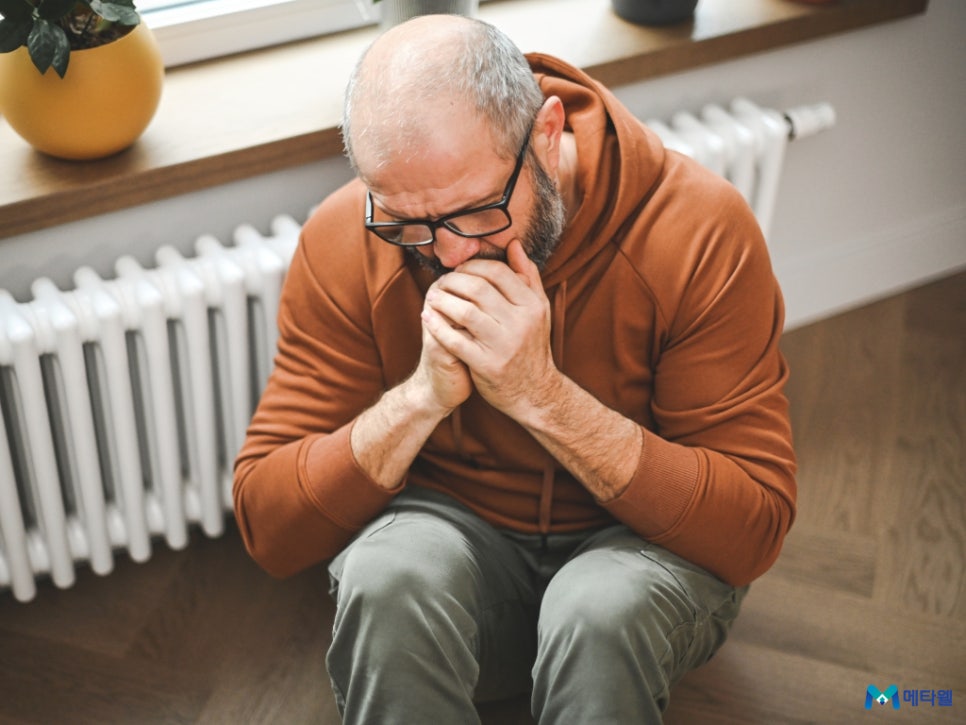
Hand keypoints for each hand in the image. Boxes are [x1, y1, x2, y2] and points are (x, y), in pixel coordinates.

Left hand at [421, 240, 559, 420]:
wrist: (534, 391)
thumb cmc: (531, 345)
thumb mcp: (538, 309)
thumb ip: (527, 275)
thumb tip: (513, 243)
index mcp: (532, 305)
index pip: (497, 272)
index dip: (472, 266)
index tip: (459, 271)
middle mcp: (520, 323)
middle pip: (478, 288)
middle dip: (452, 281)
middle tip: (441, 282)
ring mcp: (503, 345)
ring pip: (464, 311)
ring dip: (442, 300)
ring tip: (432, 296)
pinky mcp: (486, 365)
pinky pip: (455, 340)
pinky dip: (437, 326)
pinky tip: (427, 318)